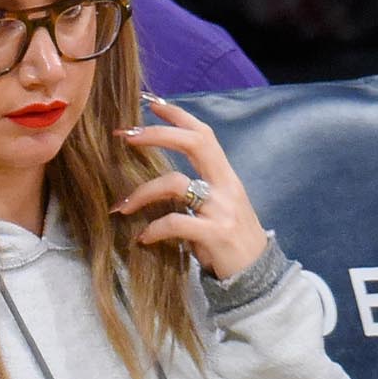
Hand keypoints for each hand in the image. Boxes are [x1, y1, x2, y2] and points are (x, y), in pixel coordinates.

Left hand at [114, 96, 271, 281]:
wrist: (256, 276)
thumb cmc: (228, 240)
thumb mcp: (216, 209)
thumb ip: (194, 192)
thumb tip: (156, 180)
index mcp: (225, 177)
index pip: (204, 134)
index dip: (179, 116)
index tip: (152, 102)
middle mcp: (226, 187)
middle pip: (195, 143)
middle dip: (158, 134)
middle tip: (126, 135)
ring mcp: (222, 209)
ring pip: (176, 184)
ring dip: (142, 192)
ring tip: (122, 208)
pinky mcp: (215, 235)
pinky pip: (176, 223)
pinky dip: (154, 229)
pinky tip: (143, 239)